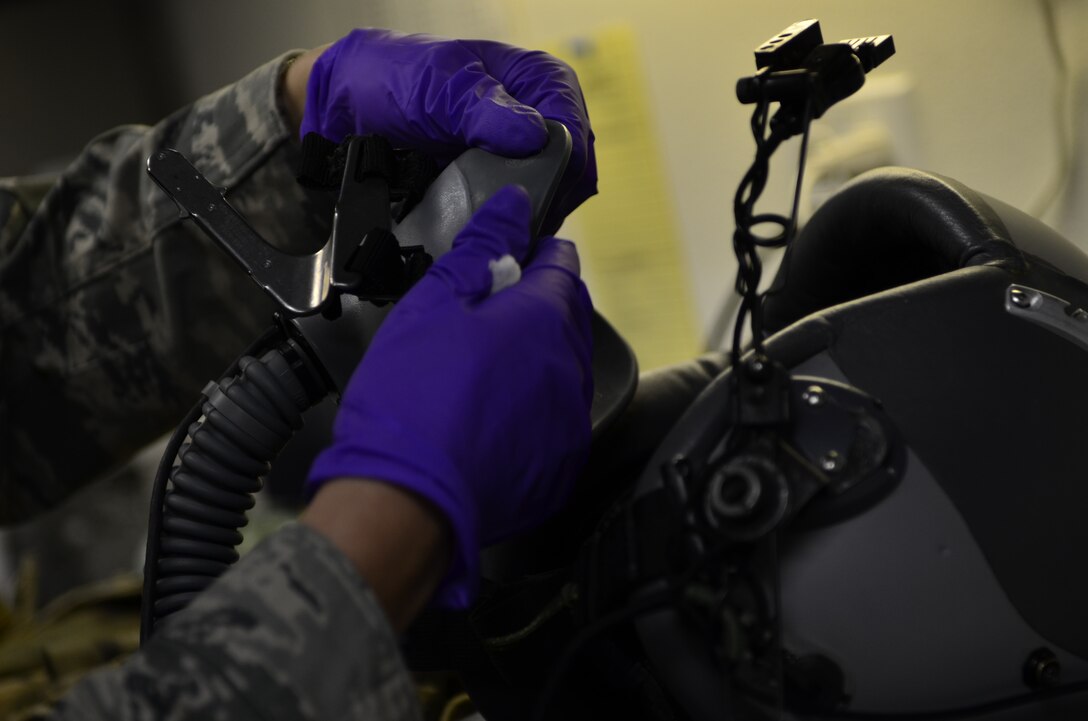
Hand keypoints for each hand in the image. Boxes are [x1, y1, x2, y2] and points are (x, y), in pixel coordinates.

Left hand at [298, 28, 596, 232]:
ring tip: (504, 228)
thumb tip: (532, 135)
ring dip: (533, 214)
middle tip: (518, 218)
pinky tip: (497, 230)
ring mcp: (522, 157)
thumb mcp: (439, 87)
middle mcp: (539, 118)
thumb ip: (485, 109)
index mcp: (536, 79)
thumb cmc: (395, 80)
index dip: (566, 161)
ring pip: (553, 196)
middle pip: (572, 169)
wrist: (348, 109)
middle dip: (551, 195)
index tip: (541, 188)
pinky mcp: (502, 186)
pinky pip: (523, 212)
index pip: (575, 126)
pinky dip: (514, 223)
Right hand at [307, 185, 594, 607]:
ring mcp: (571, 422)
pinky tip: (493, 415)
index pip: (562, 268)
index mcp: (545, 320)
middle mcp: (572, 369)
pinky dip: (534, 408)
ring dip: (538, 358)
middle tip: (490, 309)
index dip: (541, 254)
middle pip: (568, 319)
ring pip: (565, 371)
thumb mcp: (434, 305)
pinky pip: (556, 421)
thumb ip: (480, 249)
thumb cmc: (412, 395)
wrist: (405, 500)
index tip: (520, 253)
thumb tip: (513, 208)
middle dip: (538, 305)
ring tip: (486, 365)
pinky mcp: (560, 467)